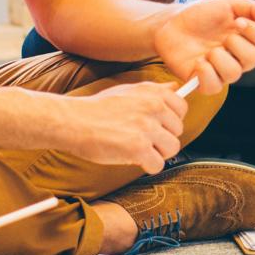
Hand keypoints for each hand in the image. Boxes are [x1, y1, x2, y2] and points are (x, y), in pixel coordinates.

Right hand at [57, 82, 188, 172]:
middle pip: (178, 131)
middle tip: (141, 140)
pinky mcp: (138, 148)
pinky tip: (133, 159)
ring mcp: (146, 127)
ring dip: (157, 153)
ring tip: (138, 150)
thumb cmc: (97, 109)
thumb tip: (176, 88)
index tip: (156, 125)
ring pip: (172, 148)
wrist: (72, 121)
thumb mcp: (128, 90)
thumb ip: (154, 91)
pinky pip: (158, 164)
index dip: (170, 121)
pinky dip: (147, 166)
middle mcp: (153, 106)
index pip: (182, 108)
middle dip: (162, 139)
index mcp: (153, 92)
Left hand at [152, 0, 254, 91]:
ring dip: (221, 58)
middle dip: (238, 44)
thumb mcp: (228, 4)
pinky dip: (206, 73)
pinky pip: (214, 87)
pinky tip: (198, 61)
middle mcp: (237, 57)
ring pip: (234, 74)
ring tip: (208, 49)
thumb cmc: (200, 14)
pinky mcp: (203, 80)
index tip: (239, 21)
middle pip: (254, 60)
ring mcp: (220, 70)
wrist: (170, 23)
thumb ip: (254, 8)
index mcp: (247, 40)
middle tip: (224, 35)